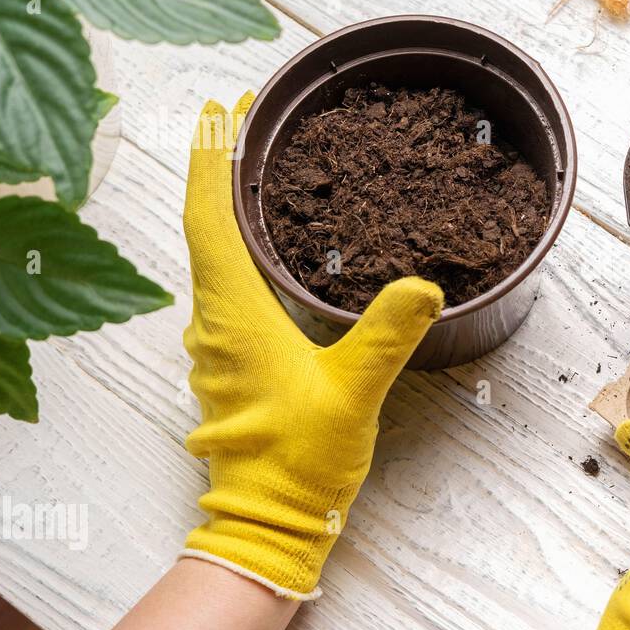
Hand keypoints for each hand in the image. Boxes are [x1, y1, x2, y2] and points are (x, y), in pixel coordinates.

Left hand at [179, 96, 443, 598]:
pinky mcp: (233, 362)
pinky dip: (243, 248)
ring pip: (215, 255)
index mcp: (234, 314)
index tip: (224, 108)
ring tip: (267, 171)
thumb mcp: (354, 393)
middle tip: (252, 123)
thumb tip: (423, 284)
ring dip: (232, 207)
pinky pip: (228, 286)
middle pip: (206, 225)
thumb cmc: (299, 461)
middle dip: (223, 168)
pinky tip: (275, 248)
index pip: (210, 215)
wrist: (269, 521)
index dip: (214, 157)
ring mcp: (219, 343)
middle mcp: (214, 321)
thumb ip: (387, 334)